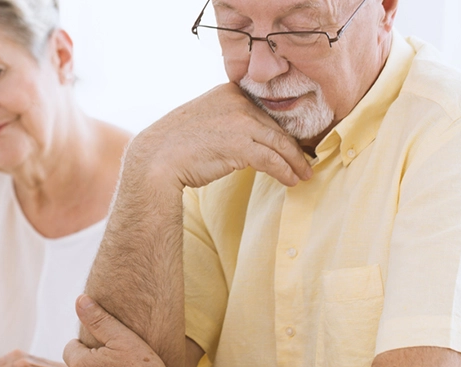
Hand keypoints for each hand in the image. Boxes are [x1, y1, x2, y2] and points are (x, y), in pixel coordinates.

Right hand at [128, 83, 311, 188]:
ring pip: (280, 142)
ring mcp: (240, 122)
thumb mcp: (202, 118)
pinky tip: (291, 180)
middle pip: (275, 125)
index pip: (264, 108)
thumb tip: (246, 135)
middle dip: (293, 146)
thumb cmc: (175, 145)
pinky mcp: (241, 145)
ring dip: (295, 162)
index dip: (281, 126)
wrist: (155, 160)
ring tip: (303, 174)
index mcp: (228, 91)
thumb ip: (225, 119)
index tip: (292, 141)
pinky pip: (272, 160)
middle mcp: (237, 102)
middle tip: (305, 160)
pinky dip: (285, 171)